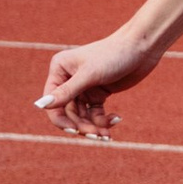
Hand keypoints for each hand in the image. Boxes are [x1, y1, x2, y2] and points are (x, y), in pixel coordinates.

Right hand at [36, 24, 161, 141]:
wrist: (142, 48)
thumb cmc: (113, 55)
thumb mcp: (89, 75)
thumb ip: (66, 92)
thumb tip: (39, 106)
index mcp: (60, 70)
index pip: (52, 101)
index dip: (60, 119)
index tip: (75, 130)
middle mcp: (69, 79)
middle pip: (68, 112)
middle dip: (82, 126)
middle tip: (97, 135)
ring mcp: (84, 87)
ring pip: (82, 116)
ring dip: (93, 127)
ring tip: (106, 135)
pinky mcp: (99, 93)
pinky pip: (96, 114)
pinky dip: (103, 121)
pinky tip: (116, 120)